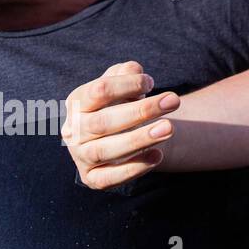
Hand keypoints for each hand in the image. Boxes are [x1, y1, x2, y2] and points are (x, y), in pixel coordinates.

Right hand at [62, 61, 180, 189]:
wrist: (120, 135)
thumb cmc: (122, 102)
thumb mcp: (123, 83)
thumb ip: (126, 73)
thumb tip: (133, 70)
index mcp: (78, 103)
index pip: (98, 91)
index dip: (126, 84)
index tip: (151, 82)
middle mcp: (74, 130)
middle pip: (103, 123)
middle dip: (140, 112)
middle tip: (174, 101)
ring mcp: (81, 156)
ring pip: (104, 150)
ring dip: (138, 139)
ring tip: (169, 128)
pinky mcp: (92, 178)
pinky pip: (109, 178)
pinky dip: (134, 168)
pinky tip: (158, 156)